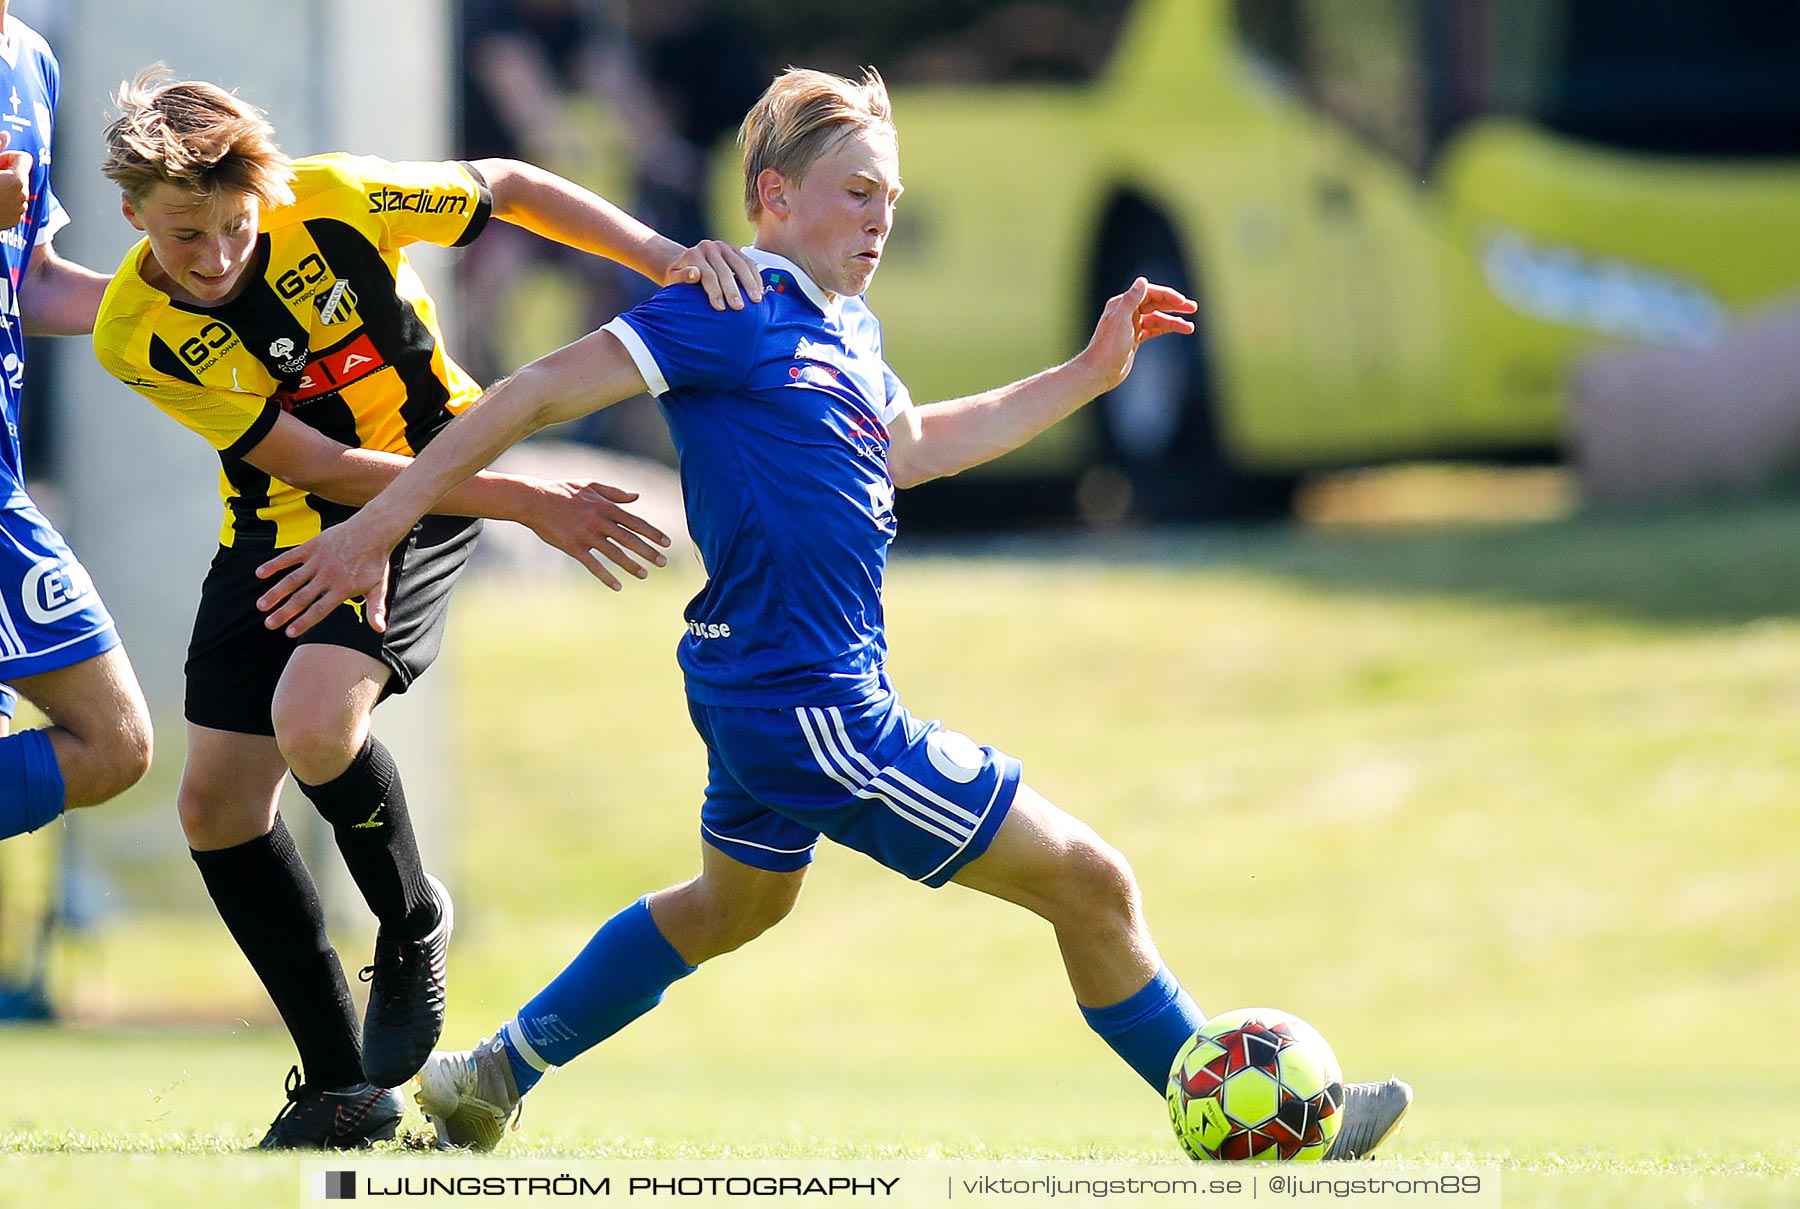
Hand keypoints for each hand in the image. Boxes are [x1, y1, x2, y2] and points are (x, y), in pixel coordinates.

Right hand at [0, 132, 32, 229]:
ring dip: (6, 185)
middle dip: (7, 170)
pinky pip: (14, 203)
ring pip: (17, 189)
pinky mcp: (14, 220)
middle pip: (21, 174)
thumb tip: (6, 135)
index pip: (24, 158)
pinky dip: (5, 199)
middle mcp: (23, 195)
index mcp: (17, 180)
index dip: (8, 156)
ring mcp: (19, 209)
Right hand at [254, 516, 397, 636]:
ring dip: (276, 592)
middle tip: (268, 624)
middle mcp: (328, 576)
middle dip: (284, 612)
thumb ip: (375, 609)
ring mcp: (318, 561)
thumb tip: (379, 629)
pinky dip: (275, 564)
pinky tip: (260, 573)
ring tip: (261, 605)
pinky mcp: (313, 546)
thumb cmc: (375, 562)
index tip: (289, 633)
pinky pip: (290, 557)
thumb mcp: (379, 587)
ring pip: (293, 580)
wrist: (374, 530)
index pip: (319, 609)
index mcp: (343, 589)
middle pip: (302, 598)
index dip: (304, 621)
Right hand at [518, 477, 671, 589]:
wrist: (534, 500)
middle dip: (648, 552)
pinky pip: (593, 565)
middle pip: (629, 539)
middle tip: (663, 563)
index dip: (652, 533)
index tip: (667, 543)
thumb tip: (636, 496)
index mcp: (605, 507)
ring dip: (631, 565)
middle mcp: (599, 521)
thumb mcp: (590, 485)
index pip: (635, 522)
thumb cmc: (562, 490)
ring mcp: (586, 535)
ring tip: (644, 574)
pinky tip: (618, 586)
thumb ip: (614, 492)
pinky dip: (606, 576)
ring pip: (614, 553)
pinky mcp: (573, 547)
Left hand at [665, 239, 764, 310]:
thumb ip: (683, 276)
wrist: (685, 262)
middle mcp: (709, 247)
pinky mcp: (735, 250)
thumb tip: (695, 274)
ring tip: (756, 300)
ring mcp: (724, 247)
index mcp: (694, 255)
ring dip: (750, 283)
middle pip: (725, 270)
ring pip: (741, 265)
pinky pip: (749, 263)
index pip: (707, 275)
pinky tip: (760, 290)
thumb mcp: (674, 278)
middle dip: (733, 290)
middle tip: (739, 308)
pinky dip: (755, 277)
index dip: (715, 292)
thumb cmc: (680, 276)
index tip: (720, 308)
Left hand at [1079, 277, 1196, 392]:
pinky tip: (1180, 330)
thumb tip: (1142, 280)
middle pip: (1155, 304)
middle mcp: (1127, 312)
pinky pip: (1154, 329)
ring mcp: (1131, 326)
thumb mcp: (1121, 320)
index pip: (1149, 294)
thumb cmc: (1108, 346)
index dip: (1167, 296)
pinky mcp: (1135, 339)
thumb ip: (1132, 299)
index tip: (1182, 302)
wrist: (1099, 372)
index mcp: (1122, 304)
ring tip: (1190, 328)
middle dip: (1174, 305)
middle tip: (1193, 307)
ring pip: (1157, 319)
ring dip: (1174, 321)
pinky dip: (1167, 329)